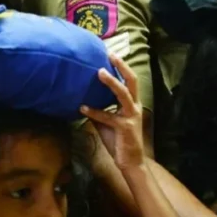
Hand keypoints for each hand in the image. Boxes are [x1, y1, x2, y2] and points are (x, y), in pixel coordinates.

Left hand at [80, 54, 144, 171]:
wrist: (130, 162)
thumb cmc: (119, 142)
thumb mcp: (107, 124)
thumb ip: (99, 111)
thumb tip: (82, 102)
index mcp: (132, 104)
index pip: (129, 81)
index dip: (121, 67)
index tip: (111, 54)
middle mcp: (134, 107)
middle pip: (132, 81)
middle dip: (122, 67)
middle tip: (111, 54)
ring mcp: (130, 117)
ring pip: (123, 94)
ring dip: (112, 82)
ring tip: (100, 72)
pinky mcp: (124, 127)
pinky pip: (107, 117)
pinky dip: (94, 112)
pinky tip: (82, 108)